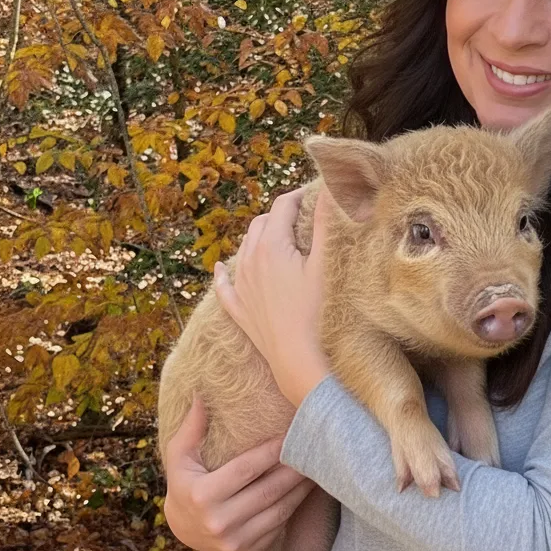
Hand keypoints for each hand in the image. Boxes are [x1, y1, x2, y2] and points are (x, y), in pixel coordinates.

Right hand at [163, 396, 315, 550]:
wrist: (181, 528)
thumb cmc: (185, 480)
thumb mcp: (180, 454)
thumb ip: (193, 426)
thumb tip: (202, 392)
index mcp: (201, 495)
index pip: (248, 468)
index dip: (274, 450)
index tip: (293, 432)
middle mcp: (218, 522)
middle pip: (269, 490)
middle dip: (296, 467)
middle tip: (316, 448)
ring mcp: (233, 543)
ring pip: (280, 510)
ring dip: (302, 488)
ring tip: (318, 467)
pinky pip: (278, 527)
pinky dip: (294, 507)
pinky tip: (305, 489)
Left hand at [214, 184, 331, 406]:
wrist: (297, 358)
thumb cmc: (316, 311)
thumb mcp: (325, 264)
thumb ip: (326, 225)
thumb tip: (330, 192)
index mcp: (271, 246)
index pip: (282, 206)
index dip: (299, 195)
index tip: (315, 193)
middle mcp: (249, 261)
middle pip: (260, 223)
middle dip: (280, 214)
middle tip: (302, 214)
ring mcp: (241, 287)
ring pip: (243, 249)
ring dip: (259, 236)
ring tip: (278, 234)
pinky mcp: (240, 310)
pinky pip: (224, 286)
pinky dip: (224, 274)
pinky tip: (220, 269)